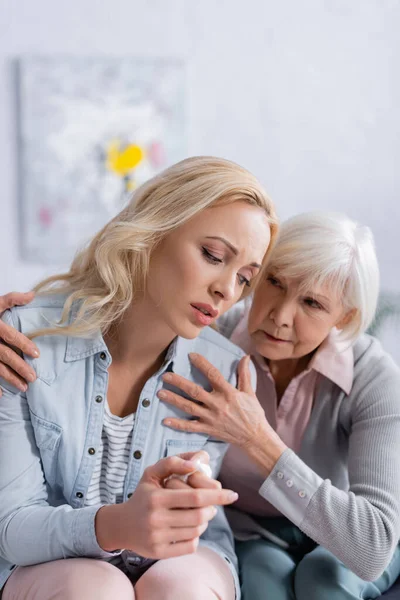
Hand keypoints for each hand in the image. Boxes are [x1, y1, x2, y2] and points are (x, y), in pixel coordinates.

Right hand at [0, 292, 38, 394]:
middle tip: (33, 377)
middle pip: (5, 355)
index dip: (23, 344)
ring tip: (24, 387)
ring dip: (10, 378)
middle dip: (19, 367)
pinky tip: (0, 396)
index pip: (10, 336)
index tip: (36, 354)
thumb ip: (11, 299)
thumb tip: (32, 295)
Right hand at [95, 452, 237, 559]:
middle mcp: (156, 519)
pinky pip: (190, 546)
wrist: (121, 525)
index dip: (217, 496)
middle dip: (212, 509)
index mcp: (157, 497)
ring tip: (200, 514)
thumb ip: (174, 462)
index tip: (233, 494)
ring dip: (205, 522)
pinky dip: (196, 537)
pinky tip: (190, 529)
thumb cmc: (143, 495)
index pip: (195, 497)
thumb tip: (197, 463)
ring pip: (196, 531)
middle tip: (212, 505)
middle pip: (199, 516)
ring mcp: (157, 538)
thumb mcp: (152, 473)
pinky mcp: (158, 553)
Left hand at [157, 353, 286, 476]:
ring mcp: (211, 418)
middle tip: (165, 376)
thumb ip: (244, 374)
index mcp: (228, 393)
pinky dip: (177, 424)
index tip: (190, 355)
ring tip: (160, 393)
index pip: (213, 374)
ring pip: (189, 407)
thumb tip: (246, 356)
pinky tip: (165, 420)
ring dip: (173, 400)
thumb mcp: (249, 392)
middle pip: (194, 391)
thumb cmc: (253, 413)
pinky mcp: (208, 429)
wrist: (255, 437)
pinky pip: (190, 427)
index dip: (202, 364)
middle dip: (178, 383)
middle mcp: (218, 404)